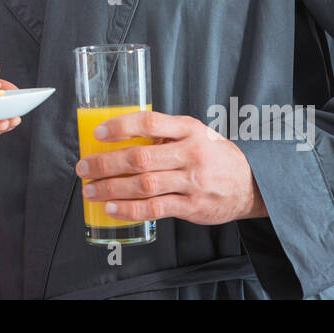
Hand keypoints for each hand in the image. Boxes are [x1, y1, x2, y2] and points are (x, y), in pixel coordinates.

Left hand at [75, 111, 267, 223]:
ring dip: (111, 188)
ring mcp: (192, 181)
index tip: (98, 132)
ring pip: (144, 185)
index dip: (121, 126)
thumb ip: (164, 134)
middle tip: (84, 167)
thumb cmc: (213, 155)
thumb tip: (118, 137)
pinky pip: (155, 209)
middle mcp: (190, 153)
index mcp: (188, 129)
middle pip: (141, 158)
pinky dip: (129, 209)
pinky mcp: (192, 206)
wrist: (250, 183)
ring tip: (90, 189)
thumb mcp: (194, 133)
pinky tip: (111, 208)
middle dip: (105, 163)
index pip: (150, 123)